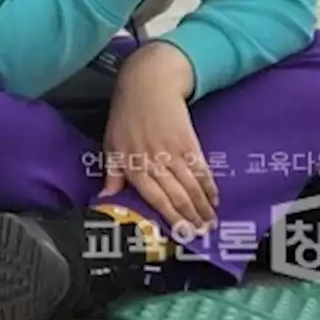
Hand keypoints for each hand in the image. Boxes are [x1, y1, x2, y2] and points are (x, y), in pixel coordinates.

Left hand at [101, 42, 217, 235]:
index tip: (182, 233)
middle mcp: (153, 161)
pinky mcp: (188, 142)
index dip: (170, 217)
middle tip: (202, 233)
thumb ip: (112, 173)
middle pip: (176, 196)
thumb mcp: (111, 144)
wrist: (147, 85)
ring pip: (191, 186)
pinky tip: (214, 198)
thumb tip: (105, 198)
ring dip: (203, 207)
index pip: (154, 198)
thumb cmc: (125, 116)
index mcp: (132, 164)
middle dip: (191, 218)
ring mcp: (172, 152)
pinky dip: (209, 186)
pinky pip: (201, 170)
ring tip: (211, 222)